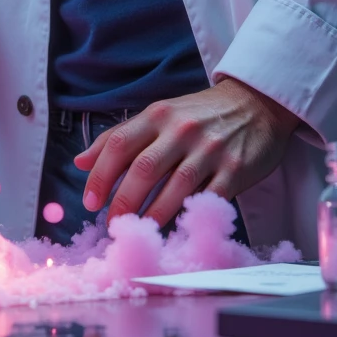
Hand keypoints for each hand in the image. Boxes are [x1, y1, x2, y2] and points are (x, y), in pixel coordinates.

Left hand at [75, 78, 298, 228]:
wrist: (256, 103)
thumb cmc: (200, 113)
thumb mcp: (159, 115)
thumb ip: (121, 138)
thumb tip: (80, 162)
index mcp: (158, 114)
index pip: (119, 143)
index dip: (100, 175)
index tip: (89, 202)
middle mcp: (181, 129)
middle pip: (144, 168)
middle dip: (123, 202)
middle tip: (113, 225)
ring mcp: (210, 149)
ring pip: (175, 187)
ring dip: (153, 215)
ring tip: (140, 233)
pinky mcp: (235, 169)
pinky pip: (208, 199)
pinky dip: (190, 216)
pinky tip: (177, 229)